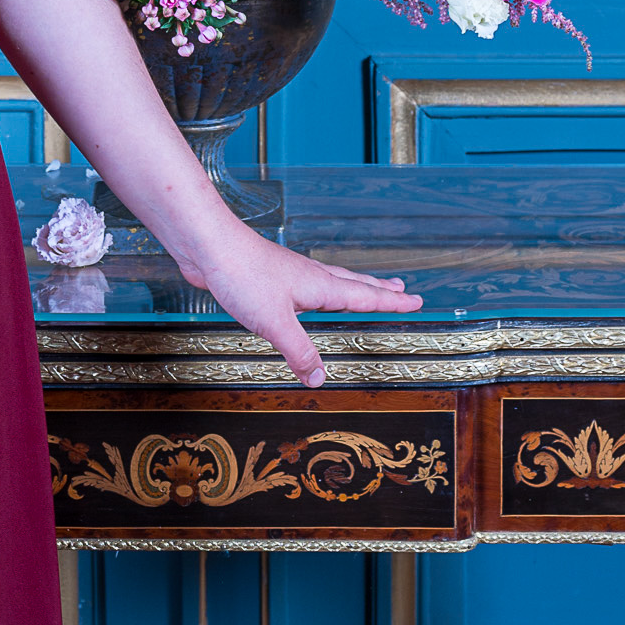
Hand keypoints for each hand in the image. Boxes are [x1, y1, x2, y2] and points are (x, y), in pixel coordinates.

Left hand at [178, 222, 421, 387]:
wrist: (207, 245)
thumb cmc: (242, 275)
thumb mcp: (275, 322)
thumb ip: (299, 351)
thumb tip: (321, 379)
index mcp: (319, 286)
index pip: (365, 296)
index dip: (391, 301)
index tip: (417, 300)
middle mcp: (309, 277)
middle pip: (353, 282)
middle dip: (378, 288)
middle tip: (401, 288)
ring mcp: (288, 274)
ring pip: (330, 280)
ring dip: (351, 285)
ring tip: (363, 287)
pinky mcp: (267, 276)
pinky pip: (304, 284)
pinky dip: (318, 290)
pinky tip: (305, 295)